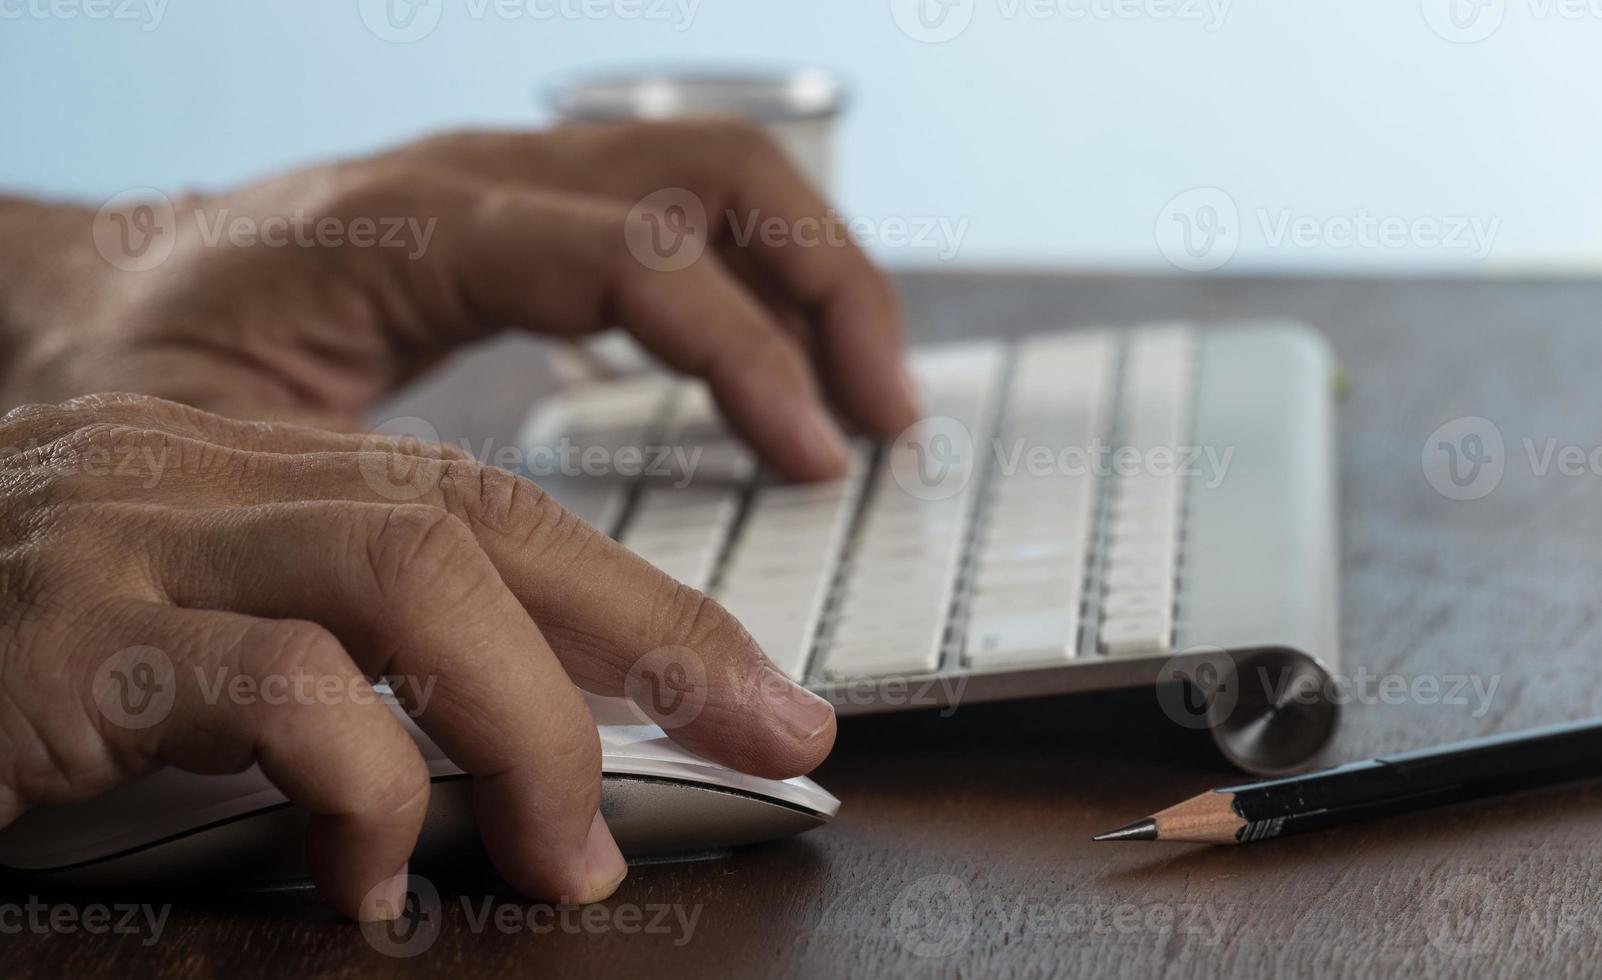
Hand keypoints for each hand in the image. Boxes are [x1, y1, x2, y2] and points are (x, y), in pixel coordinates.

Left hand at [0, 122, 919, 478]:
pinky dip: (760, 277)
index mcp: (408, 220)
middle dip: (831, 286)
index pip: (633, 251)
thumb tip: (496, 649)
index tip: (811, 459)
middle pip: (717, 169)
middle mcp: (478, 171)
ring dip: (817, 273)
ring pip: (719, 169)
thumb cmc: (142, 371)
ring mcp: (510, 175)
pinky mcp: (525, 209)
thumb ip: (358, 529)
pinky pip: (682, 205)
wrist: (84, 294)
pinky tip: (780, 370)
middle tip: (881, 420)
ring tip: (865, 398)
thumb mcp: (220, 454)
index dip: (745, 350)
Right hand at [0, 394, 837, 918]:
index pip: (503, 512)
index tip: (766, 699)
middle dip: (654, 641)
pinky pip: (276, 685)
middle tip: (764, 740)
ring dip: (525, 721)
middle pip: (487, 524)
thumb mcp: (219, 671)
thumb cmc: (28, 688)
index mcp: (265, 473)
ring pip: (412, 571)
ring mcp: (136, 533)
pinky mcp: (69, 634)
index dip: (651, 607)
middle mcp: (213, 473)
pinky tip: (370, 880)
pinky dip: (363, 785)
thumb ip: (365, 692)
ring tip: (563, 850)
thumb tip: (536, 784)